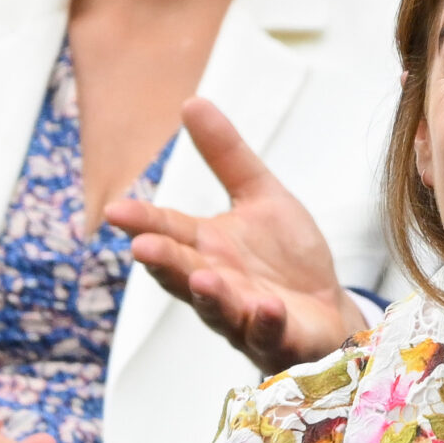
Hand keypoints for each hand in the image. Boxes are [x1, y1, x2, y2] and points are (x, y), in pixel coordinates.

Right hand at [105, 98, 368, 373]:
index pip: (169, 231)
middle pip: (183, 274)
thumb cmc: (286, 257)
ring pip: (219, 309)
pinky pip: (268, 335)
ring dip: (210, 296)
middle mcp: (216, 284)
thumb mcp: (262, 196)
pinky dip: (266, 323)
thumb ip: (227, 157)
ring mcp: (243, 317)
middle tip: (144, 248)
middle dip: (164, 262)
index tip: (115, 211)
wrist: (327, 309)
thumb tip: (192, 101)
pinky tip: (267, 307)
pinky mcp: (279, 341)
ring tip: (204, 277)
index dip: (144, 222)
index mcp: (206, 247)